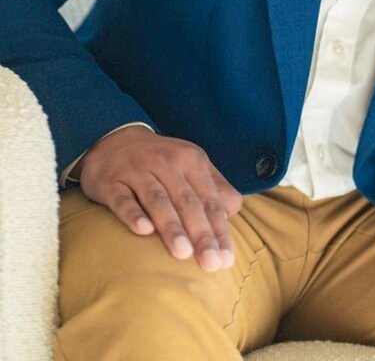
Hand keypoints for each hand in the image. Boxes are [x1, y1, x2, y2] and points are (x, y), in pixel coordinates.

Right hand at [74, 126, 243, 273]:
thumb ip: (214, 187)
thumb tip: (233, 212)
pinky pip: (123, 199)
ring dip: (171, 226)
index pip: (210, 199)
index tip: (226, 260)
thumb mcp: (191, 165)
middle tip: (210, 262)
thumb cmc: (162, 162)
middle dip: (201, 233)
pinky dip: (133, 214)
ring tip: (183, 253)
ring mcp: (138, 171)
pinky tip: (143, 231)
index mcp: (191, 160)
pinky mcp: (111, 182)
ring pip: (158, 200)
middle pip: (188, 201)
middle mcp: (167, 163)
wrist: (115, 140)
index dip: (219, 230)